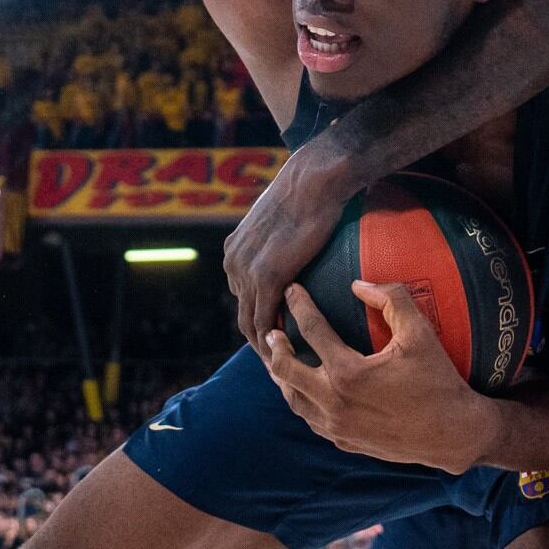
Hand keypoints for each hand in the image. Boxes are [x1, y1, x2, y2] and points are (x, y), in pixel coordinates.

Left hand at [225, 141, 350, 345]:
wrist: (315, 178)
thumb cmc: (310, 193)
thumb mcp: (283, 222)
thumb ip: (282, 244)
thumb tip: (299, 252)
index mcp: (235, 251)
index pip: (243, 298)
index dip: (260, 323)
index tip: (280, 341)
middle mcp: (233, 263)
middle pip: (243, 315)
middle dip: (260, 343)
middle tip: (283, 365)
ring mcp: (246, 270)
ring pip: (251, 324)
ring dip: (266, 350)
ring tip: (287, 370)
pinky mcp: (267, 276)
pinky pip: (266, 320)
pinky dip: (276, 341)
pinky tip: (293, 355)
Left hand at [258, 280, 492, 473]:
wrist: (454, 435)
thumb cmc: (439, 382)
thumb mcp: (421, 334)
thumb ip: (392, 300)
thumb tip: (359, 284)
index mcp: (348, 373)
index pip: (312, 331)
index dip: (299, 306)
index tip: (291, 291)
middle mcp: (334, 402)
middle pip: (286, 370)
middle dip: (276, 346)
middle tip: (274, 329)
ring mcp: (337, 427)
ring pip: (294, 400)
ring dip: (283, 377)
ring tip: (280, 359)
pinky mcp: (345, 442)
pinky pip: (311, 420)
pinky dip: (302, 401)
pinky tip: (305, 390)